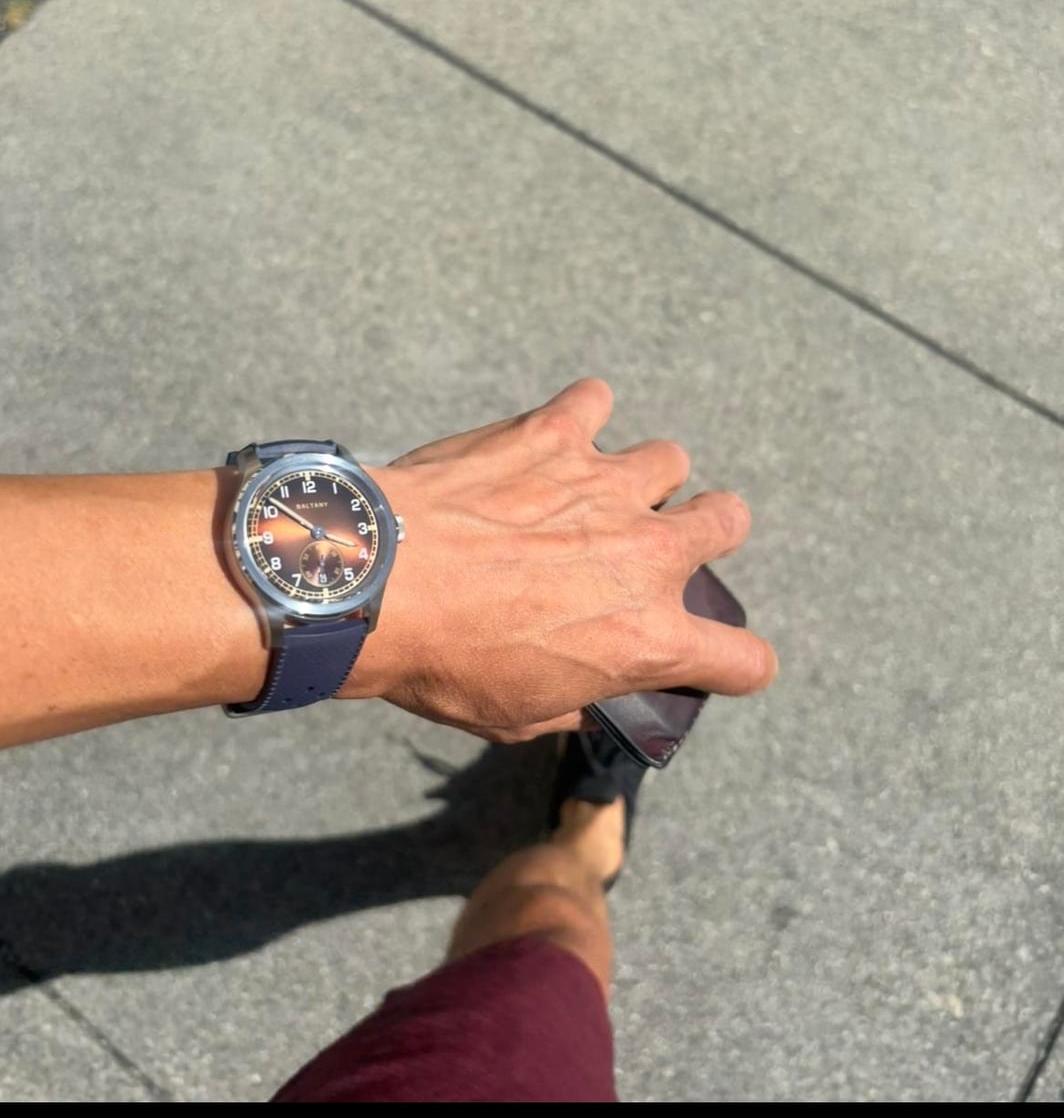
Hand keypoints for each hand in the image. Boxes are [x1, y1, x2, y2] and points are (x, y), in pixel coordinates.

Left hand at [349, 379, 775, 741]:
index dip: (738, 663)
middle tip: (657, 544)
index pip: (744, 658)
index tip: (718, 659)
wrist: (373, 585)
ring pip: (668, 459)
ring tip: (590, 491)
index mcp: (647, 640)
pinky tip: (548, 439)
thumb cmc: (439, 662)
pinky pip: (595, 401)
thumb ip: (571, 703)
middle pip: (728, 521)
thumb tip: (583, 696)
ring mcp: (605, 486)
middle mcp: (645, 556)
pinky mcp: (555, 434)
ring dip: (639, 477)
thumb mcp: (514, 717)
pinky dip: (579, 417)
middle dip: (706, 532)